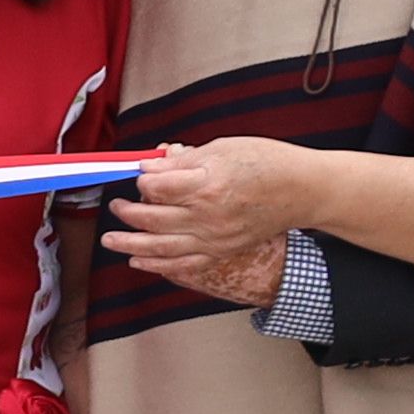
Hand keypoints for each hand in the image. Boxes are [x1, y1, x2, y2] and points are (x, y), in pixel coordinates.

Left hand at [104, 145, 306, 309]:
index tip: (139, 174)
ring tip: (111, 240)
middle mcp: (208, 216)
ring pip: (162, 247)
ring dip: (131, 244)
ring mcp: (215, 238)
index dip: (142, 180)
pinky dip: (158, 265)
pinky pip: (183, 264)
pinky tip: (139, 260)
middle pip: (153, 219)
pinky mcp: (222, 251)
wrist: (303, 191)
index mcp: (207, 184)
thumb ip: (183, 161)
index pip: (157, 187)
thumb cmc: (267, 163)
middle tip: (117, 206)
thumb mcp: (223, 148)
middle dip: (128, 213)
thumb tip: (150, 165)